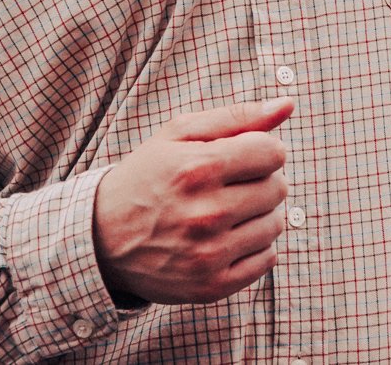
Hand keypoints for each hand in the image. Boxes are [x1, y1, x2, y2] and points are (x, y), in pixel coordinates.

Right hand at [92, 99, 293, 304]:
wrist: (102, 238)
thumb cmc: (146, 177)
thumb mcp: (179, 134)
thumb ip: (236, 116)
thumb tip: (288, 104)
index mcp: (198, 169)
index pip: (272, 153)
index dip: (263, 151)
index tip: (245, 156)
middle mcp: (205, 214)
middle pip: (277, 188)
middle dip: (262, 180)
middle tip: (231, 184)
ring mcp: (209, 254)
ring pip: (275, 225)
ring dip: (259, 214)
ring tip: (228, 210)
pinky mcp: (212, 286)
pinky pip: (267, 260)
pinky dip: (255, 246)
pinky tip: (228, 237)